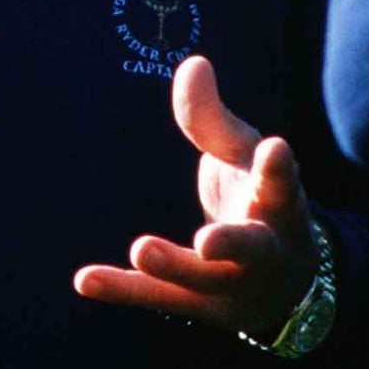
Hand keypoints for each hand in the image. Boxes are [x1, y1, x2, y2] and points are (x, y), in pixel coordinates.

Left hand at [72, 55, 318, 338]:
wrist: (284, 285)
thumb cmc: (260, 201)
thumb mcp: (243, 157)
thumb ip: (213, 118)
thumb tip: (193, 63)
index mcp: (279, 206)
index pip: (282, 186)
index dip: (277, 169)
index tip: (274, 147)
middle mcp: (263, 250)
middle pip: (251, 248)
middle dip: (231, 244)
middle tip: (206, 240)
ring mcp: (230, 284)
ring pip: (201, 279)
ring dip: (172, 265)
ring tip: (141, 249)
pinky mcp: (198, 305)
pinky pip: (158, 297)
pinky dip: (121, 289)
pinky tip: (83, 279)